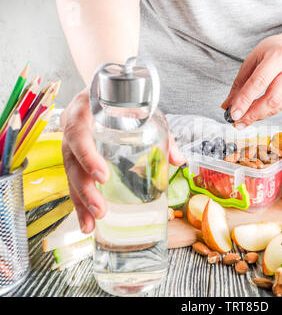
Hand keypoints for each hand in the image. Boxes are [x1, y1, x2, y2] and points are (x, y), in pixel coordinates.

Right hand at [61, 88, 184, 232]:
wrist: (103, 88)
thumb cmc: (122, 100)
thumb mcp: (142, 109)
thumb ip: (160, 133)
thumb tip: (179, 160)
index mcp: (84, 111)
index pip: (80, 133)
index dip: (88, 155)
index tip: (103, 176)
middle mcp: (72, 129)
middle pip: (71, 162)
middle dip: (85, 189)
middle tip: (101, 211)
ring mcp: (70, 145)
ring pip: (70, 176)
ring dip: (80, 202)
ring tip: (90, 226)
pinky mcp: (74, 158)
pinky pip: (74, 180)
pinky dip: (80, 202)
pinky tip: (88, 221)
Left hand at [221, 34, 281, 127]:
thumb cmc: (271, 51)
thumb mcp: (252, 60)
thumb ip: (240, 83)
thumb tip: (227, 105)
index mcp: (277, 56)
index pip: (259, 82)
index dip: (245, 100)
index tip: (233, 114)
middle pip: (272, 98)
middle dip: (253, 114)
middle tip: (237, 123)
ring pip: (278, 106)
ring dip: (259, 116)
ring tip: (244, 121)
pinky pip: (281, 107)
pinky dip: (266, 113)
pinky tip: (256, 114)